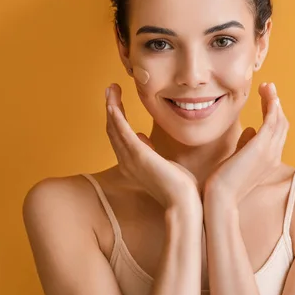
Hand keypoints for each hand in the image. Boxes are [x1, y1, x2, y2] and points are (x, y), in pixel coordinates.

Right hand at [105, 83, 200, 209]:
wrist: (183, 205)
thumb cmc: (178, 189)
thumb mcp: (163, 165)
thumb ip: (151, 152)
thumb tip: (143, 138)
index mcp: (132, 163)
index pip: (119, 136)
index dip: (115, 118)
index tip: (116, 102)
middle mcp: (127, 161)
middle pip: (113, 129)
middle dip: (111, 107)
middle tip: (111, 89)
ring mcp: (131, 158)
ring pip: (115, 128)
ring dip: (112, 107)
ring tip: (111, 89)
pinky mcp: (139, 155)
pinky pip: (122, 132)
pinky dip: (116, 117)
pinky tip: (113, 104)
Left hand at [204, 82, 287, 203]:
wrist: (220, 197)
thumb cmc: (224, 181)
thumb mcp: (237, 159)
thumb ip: (244, 145)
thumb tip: (248, 130)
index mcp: (269, 159)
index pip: (276, 132)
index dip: (273, 114)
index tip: (266, 99)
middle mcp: (274, 155)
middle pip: (281, 124)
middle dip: (275, 104)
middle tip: (268, 88)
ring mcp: (269, 151)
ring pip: (279, 120)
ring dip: (274, 101)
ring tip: (267, 86)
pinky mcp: (261, 147)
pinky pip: (272, 121)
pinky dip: (272, 107)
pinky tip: (269, 95)